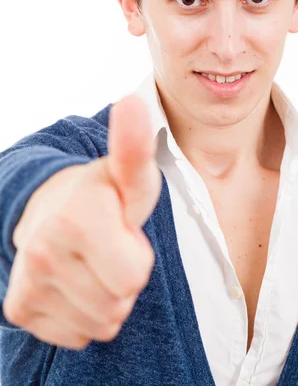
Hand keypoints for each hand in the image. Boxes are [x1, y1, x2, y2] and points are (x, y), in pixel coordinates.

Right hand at [4, 94, 160, 349]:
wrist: (53, 208)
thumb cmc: (104, 194)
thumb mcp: (129, 174)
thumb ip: (133, 148)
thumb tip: (130, 102)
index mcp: (75, 216)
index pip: (133, 277)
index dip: (137, 254)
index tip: (121, 228)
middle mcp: (43, 251)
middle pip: (119, 303)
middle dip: (124, 278)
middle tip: (108, 246)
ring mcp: (28, 282)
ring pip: (102, 322)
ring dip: (107, 296)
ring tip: (94, 260)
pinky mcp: (21, 308)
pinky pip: (79, 334)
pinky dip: (84, 312)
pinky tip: (76, 279)